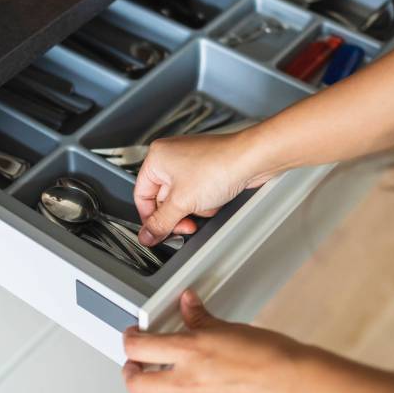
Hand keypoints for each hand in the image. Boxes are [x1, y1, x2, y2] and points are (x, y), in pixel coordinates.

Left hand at [122, 290, 318, 392]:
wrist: (296, 387)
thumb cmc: (270, 355)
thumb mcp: (230, 328)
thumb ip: (202, 319)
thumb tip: (188, 303)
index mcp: (188, 353)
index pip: (137, 347)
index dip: (128, 342)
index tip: (131, 339)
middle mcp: (186, 385)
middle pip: (136, 386)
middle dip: (131, 377)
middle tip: (136, 371)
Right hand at [133, 129, 275, 244]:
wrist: (252, 160)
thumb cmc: (219, 166)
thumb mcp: (182, 202)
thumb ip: (161, 222)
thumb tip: (147, 236)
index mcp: (157, 158)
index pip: (141, 195)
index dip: (149, 218)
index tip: (156, 234)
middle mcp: (171, 157)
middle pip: (163, 199)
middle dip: (178, 214)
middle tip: (185, 225)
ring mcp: (190, 162)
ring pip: (182, 199)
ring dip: (194, 208)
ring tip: (206, 204)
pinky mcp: (207, 169)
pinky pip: (198, 193)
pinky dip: (205, 201)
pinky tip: (216, 199)